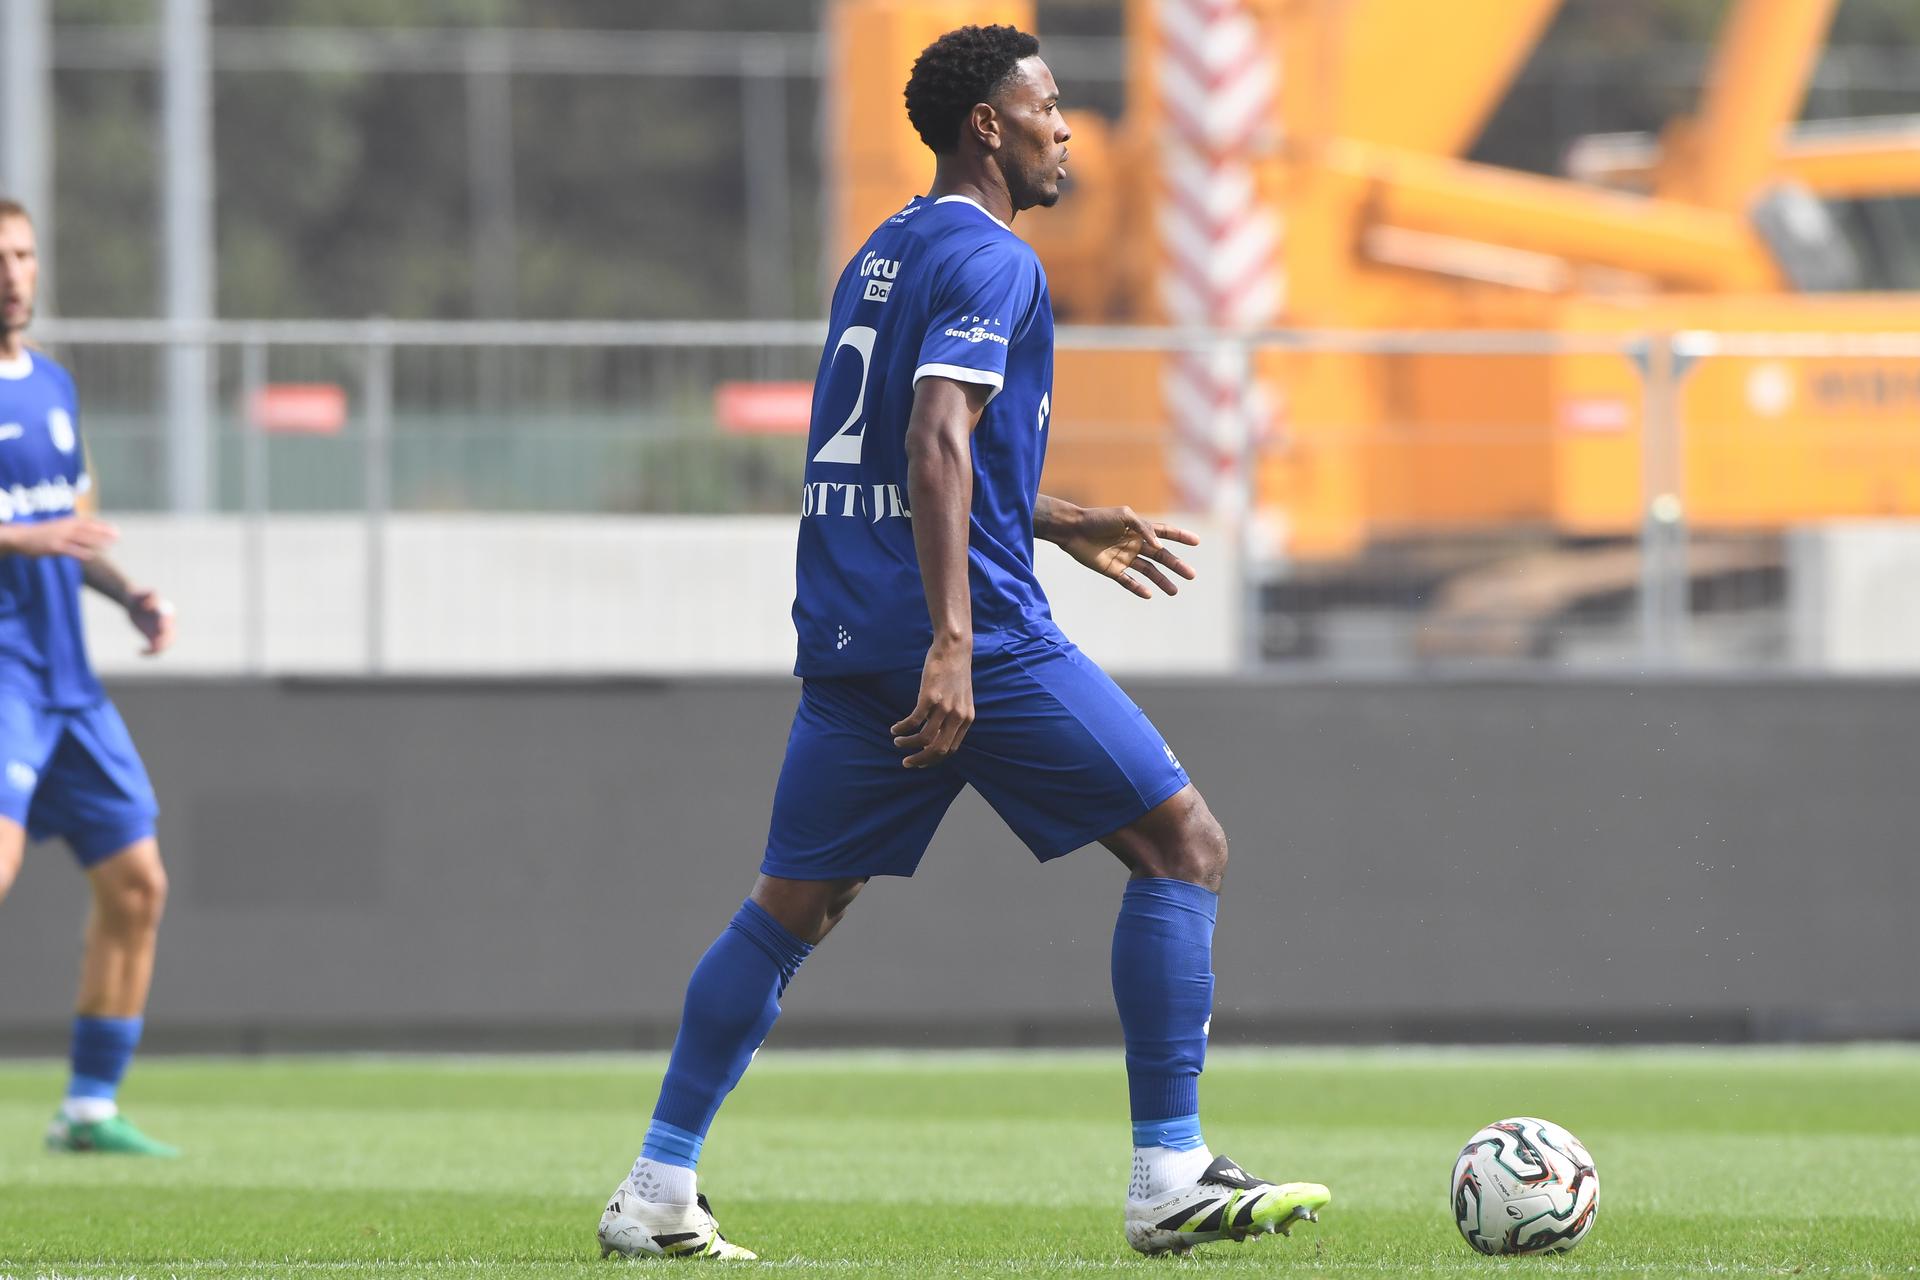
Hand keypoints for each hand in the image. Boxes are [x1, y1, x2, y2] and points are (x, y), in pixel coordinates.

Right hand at [10, 516, 117, 560]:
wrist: (22, 536)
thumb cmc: (43, 534)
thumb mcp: (60, 528)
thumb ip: (74, 530)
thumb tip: (91, 535)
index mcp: (68, 522)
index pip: (89, 523)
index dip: (103, 526)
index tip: (117, 530)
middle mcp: (66, 527)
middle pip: (88, 529)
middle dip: (104, 533)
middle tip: (118, 537)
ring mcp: (60, 536)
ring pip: (82, 538)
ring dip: (97, 541)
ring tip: (110, 545)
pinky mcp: (54, 546)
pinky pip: (70, 549)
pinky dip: (82, 552)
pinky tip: (92, 555)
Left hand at [127, 588, 175, 656]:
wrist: (133, 604)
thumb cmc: (136, 598)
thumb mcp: (138, 595)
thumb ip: (145, 594)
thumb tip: (152, 595)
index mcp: (165, 612)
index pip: (168, 620)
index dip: (166, 625)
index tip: (160, 629)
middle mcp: (167, 622)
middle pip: (170, 635)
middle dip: (164, 642)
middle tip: (153, 646)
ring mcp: (162, 631)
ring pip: (166, 644)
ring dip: (158, 650)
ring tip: (145, 652)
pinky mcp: (155, 637)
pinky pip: (157, 648)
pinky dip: (151, 652)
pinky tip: (139, 652)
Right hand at [889, 638, 973, 768]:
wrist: (954, 648)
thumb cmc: (954, 672)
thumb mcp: (960, 698)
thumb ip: (953, 716)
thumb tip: (937, 733)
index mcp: (966, 719)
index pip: (951, 749)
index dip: (934, 759)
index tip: (921, 762)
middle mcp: (958, 716)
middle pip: (938, 750)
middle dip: (920, 760)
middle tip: (907, 763)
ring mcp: (944, 707)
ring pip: (924, 739)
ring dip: (908, 744)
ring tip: (898, 742)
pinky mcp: (930, 697)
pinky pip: (913, 721)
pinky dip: (902, 728)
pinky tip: (895, 729)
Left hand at [1054, 505, 1197, 598]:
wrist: (1073, 529)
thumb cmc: (1098, 518)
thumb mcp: (1124, 516)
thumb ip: (1144, 528)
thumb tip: (1159, 545)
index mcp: (1139, 529)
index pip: (1165, 533)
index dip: (1181, 536)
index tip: (1196, 541)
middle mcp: (1134, 544)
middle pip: (1161, 556)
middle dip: (1176, 565)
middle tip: (1191, 575)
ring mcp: (1124, 558)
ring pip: (1148, 571)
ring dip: (1162, 580)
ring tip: (1174, 591)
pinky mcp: (1112, 569)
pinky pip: (1128, 581)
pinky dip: (1138, 588)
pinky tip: (1149, 594)